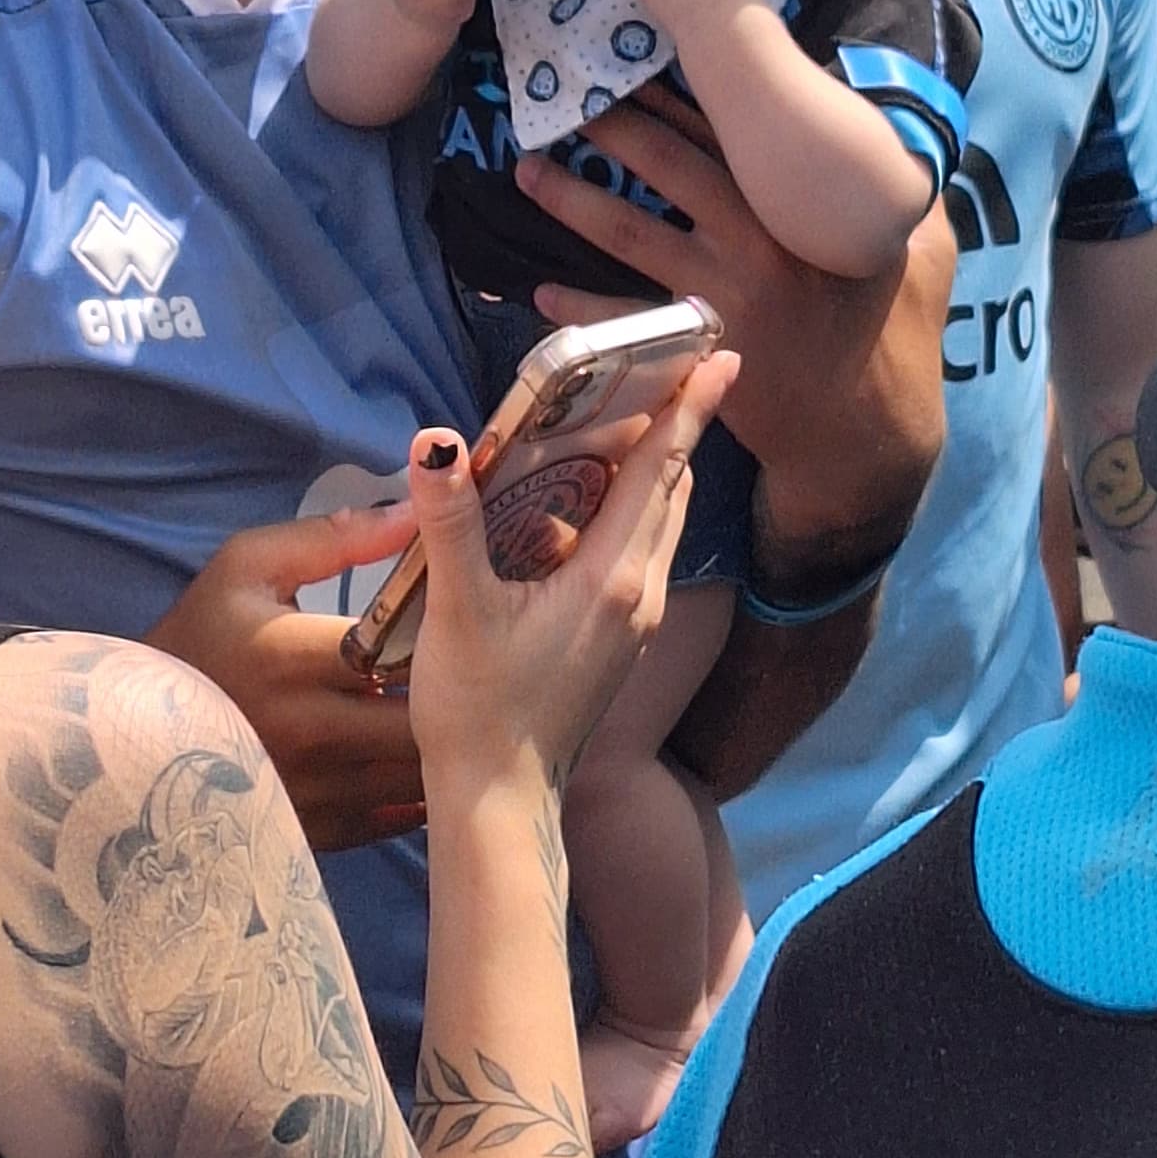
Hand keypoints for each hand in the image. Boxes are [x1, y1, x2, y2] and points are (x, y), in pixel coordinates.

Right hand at [150, 492, 430, 849]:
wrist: (137, 725)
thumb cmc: (203, 633)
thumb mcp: (249, 565)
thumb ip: (333, 539)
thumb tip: (415, 513)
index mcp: (291, 656)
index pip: (401, 648)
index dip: (444, 636)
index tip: (460, 622)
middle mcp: (304, 730)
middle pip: (418, 722)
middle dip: (452, 702)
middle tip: (468, 678)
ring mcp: (309, 789)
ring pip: (412, 776)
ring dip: (439, 749)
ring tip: (455, 719)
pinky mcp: (311, 830)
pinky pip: (389, 818)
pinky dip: (412, 792)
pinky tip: (420, 762)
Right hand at [401, 360, 733, 801]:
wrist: (500, 800)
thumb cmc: (479, 708)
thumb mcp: (459, 610)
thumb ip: (451, 522)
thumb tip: (434, 443)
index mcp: (612, 575)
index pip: (662, 470)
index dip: (690, 409)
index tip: (722, 357)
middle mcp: (639, 592)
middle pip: (670, 488)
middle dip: (674, 426)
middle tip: (668, 366)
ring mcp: (634, 619)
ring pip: (658, 522)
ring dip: (652, 468)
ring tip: (632, 417)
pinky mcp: (618, 638)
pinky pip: (638, 552)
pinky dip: (628, 509)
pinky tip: (587, 501)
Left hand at [521, 82, 951, 566]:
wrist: (867, 434)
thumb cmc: (898, 337)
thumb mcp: (927, 255)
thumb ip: (913, 196)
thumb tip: (905, 142)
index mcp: (804, 209)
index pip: (732, 136)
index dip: (675, 100)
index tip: (630, 72)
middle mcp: (759, 241)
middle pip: (669, 168)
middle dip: (612, 129)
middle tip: (561, 100)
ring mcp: (722, 295)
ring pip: (631, 233)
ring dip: (572, 200)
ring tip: (527, 171)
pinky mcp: (697, 348)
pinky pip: (624, 320)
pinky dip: (580, 306)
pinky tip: (539, 289)